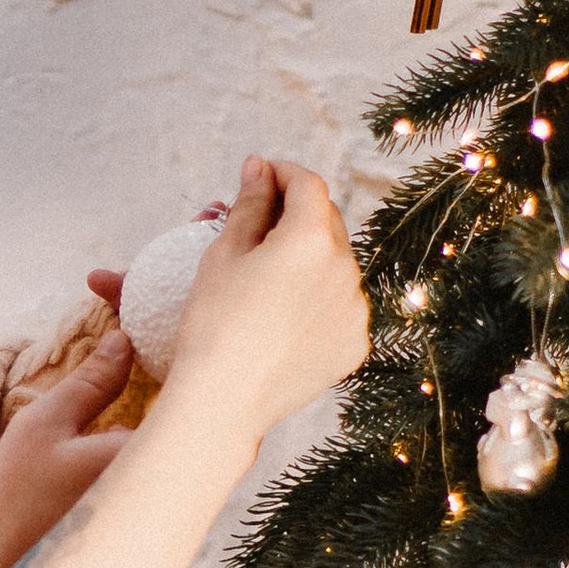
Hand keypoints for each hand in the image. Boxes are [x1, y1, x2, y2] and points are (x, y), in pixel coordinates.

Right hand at [163, 156, 366, 435]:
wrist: (223, 401)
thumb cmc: (212, 323)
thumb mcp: (223, 254)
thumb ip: (249, 204)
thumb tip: (259, 167)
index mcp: (311, 238)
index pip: (307, 184)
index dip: (283, 172)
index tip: (261, 174)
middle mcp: (346, 269)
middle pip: (327, 222)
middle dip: (297, 213)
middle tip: (259, 221)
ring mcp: (356, 309)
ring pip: (337, 265)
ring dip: (310, 257)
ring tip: (269, 275)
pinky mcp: (355, 343)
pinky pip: (340, 306)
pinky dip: (319, 299)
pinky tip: (285, 313)